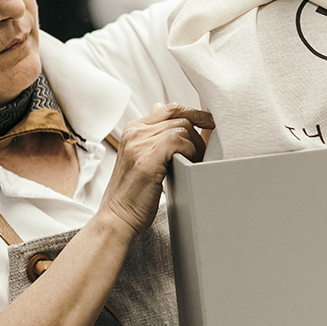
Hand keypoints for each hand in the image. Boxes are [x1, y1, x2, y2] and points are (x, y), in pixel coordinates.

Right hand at [99, 104, 213, 234]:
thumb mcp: (142, 158)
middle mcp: (135, 132)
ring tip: (196, 163)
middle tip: (203, 154)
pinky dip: (190, 152)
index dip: (193, 112)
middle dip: (199, 134)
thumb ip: (155, 140)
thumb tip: (177, 124)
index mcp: (133, 130)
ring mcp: (139, 144)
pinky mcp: (147, 159)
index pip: (168, 108)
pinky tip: (188, 166)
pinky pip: (178, 142)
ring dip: (196, 146)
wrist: (117, 217)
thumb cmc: (134, 193)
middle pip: (179, 118)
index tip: (208, 122)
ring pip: (182, 129)